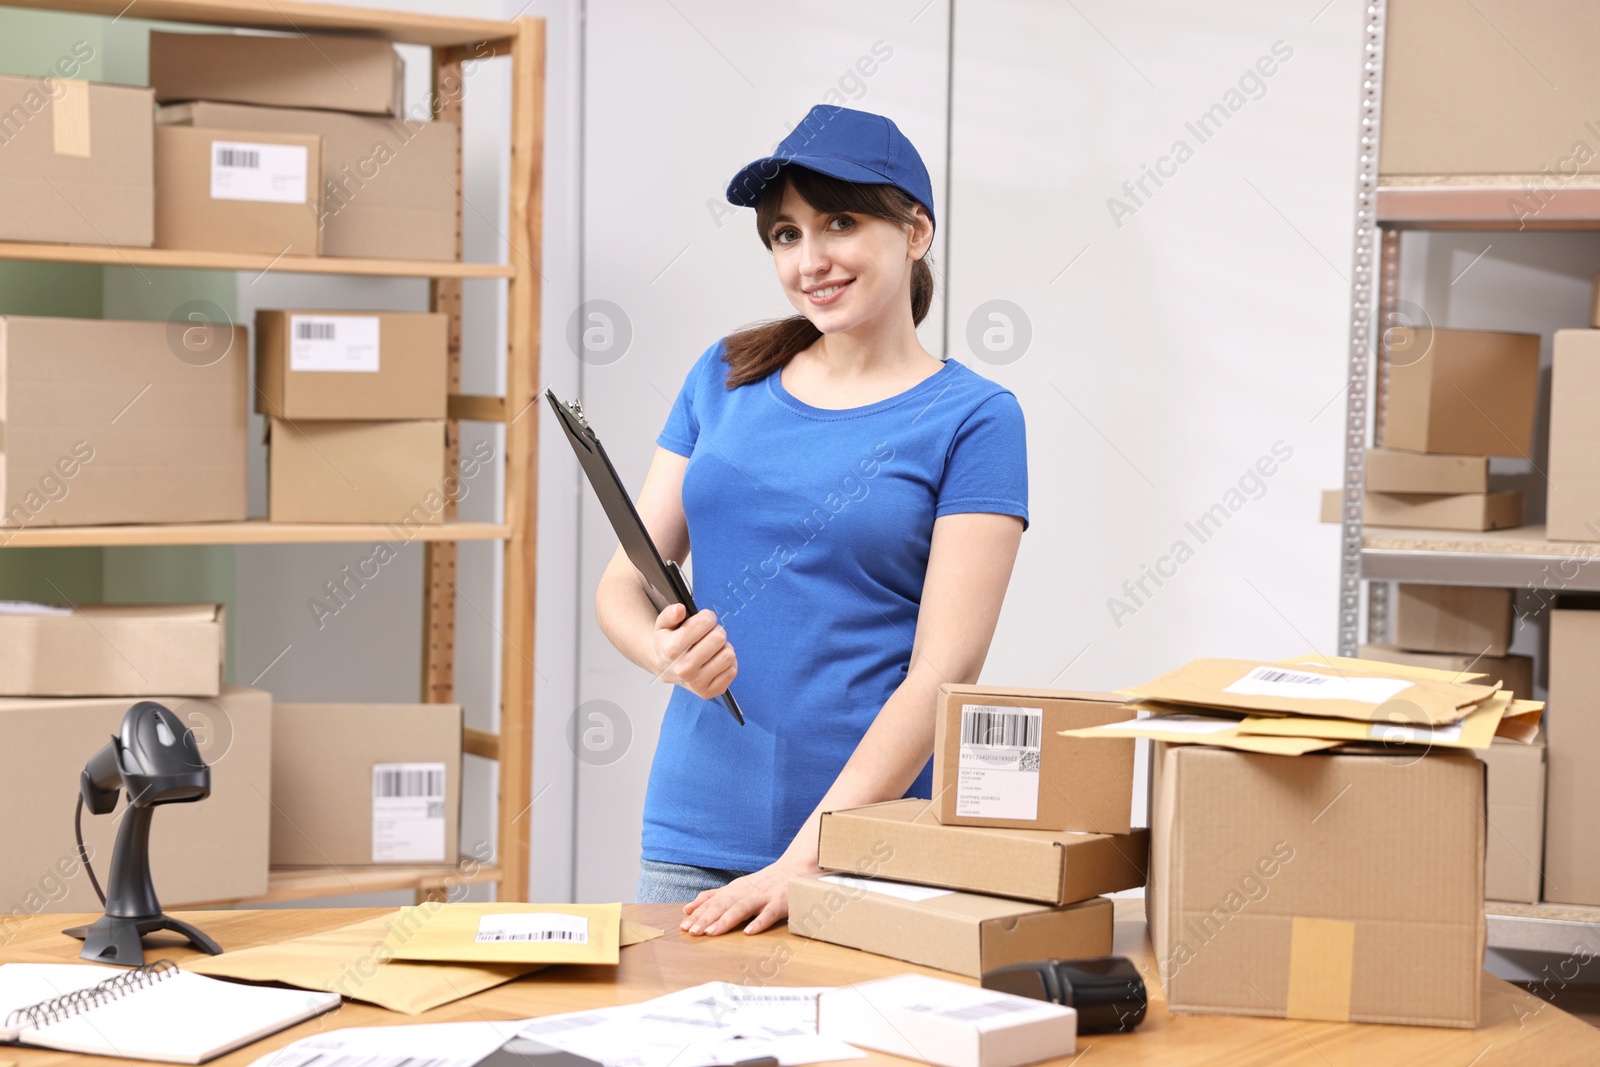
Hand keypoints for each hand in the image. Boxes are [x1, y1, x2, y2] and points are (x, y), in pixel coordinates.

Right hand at [653, 603, 736, 699]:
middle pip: (719, 638)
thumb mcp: (663, 625)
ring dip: (723, 647)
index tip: (704, 620)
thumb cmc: (668, 643)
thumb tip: (680, 609)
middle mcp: (684, 669)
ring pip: (728, 655)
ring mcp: (697, 683)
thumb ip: (670, 613)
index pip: (705, 623)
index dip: (707, 617)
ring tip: (713, 648)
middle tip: (709, 634)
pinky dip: (727, 663)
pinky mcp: (709, 692)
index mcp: (671, 650)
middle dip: (716, 631)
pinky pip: (732, 671)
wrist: (665, 668)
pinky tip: (715, 660)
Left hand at [681, 854, 820, 935]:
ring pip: (742, 908)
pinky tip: (749, 932)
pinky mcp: (781, 902)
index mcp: (736, 889)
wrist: (797, 867)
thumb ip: (715, 896)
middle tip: (692, 932)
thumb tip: (688, 907)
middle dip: (706, 918)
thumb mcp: (737, 887)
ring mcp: (764, 896)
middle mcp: (747, 891)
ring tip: (712, 932)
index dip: (698, 913)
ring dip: (726, 919)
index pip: (713, 901)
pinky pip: (769, 914)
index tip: (683, 926)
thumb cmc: (765, 882)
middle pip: (723, 904)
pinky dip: (759, 922)